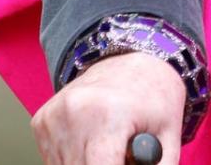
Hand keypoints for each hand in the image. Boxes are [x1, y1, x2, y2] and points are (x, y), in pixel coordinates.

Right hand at [31, 52, 184, 164]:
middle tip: (118, 155)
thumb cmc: (153, 95)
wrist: (134, 57)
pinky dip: (71, 159)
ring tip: (107, 148)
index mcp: (110, 114)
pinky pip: (52, 159)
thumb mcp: (169, 134)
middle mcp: (76, 111)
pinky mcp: (42, 119)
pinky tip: (90, 143)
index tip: (123, 163)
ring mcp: (55, 115)